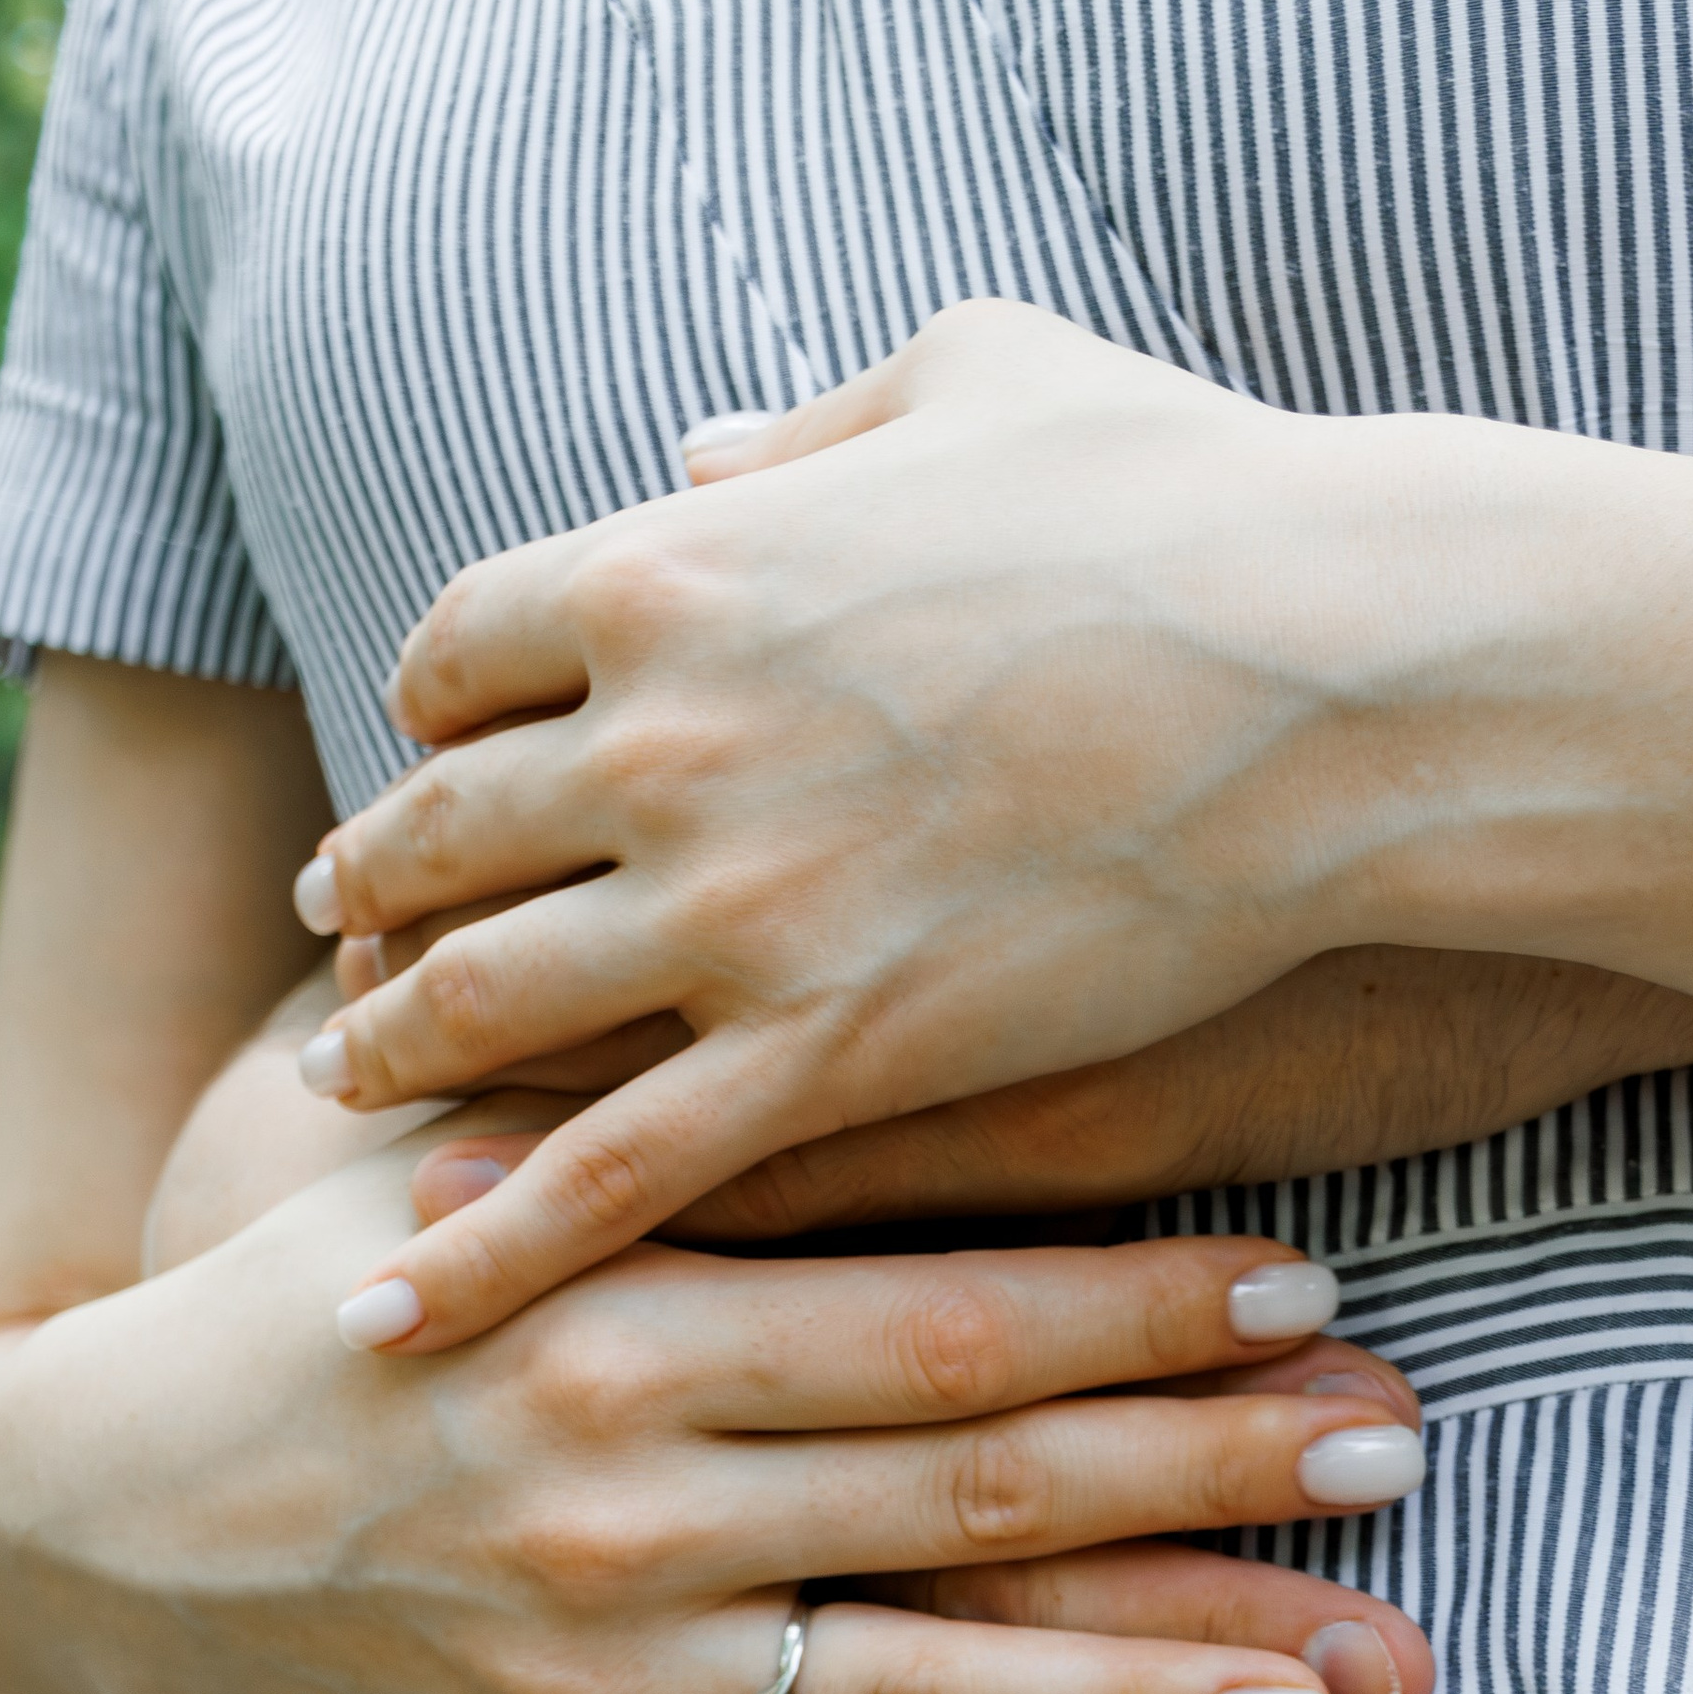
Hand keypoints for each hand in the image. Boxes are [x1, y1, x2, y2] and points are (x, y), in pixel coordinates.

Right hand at [0, 1110, 1431, 1693]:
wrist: (100, 1519)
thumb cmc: (298, 1288)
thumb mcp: (430, 1154)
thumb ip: (620, 1090)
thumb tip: (795, 942)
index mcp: (613, 1328)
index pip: (932, 1327)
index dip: (1137, 1317)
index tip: (1316, 1295)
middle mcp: (625, 1514)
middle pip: (974, 1515)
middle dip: (1205, 1501)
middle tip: (1398, 1485)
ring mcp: (602, 1682)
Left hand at [307, 299, 1582, 1345]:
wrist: (1355, 670)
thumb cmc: (1196, 502)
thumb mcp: (979, 383)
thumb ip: (810, 430)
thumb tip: (697, 452)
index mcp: (674, 564)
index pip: (462, 654)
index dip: (438, 715)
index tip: (437, 759)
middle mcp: (659, 736)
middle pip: (437, 834)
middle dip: (374, 892)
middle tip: (337, 939)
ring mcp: (733, 906)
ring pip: (487, 1005)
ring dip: (396, 1052)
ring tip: (349, 1090)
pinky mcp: (830, 1052)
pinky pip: (612, 1178)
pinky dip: (489, 1248)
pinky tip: (398, 1310)